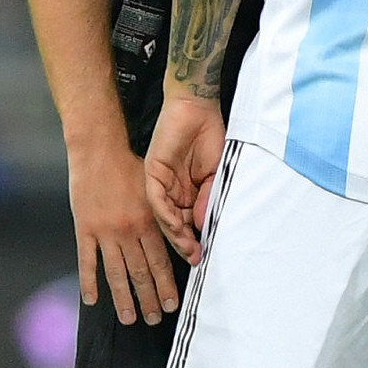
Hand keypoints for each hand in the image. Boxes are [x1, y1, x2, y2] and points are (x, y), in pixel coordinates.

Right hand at [68, 134, 178, 326]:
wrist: (98, 152)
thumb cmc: (129, 167)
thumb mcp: (154, 189)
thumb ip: (163, 215)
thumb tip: (180, 238)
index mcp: (148, 222)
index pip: (161, 262)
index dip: (167, 285)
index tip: (172, 304)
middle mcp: (128, 231)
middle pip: (140, 273)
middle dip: (149, 299)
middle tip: (155, 318)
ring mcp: (105, 232)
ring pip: (116, 273)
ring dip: (124, 298)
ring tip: (129, 318)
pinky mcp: (85, 229)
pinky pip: (87, 261)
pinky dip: (89, 282)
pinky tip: (92, 300)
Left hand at [143, 94, 227, 262]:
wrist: (198, 109)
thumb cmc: (210, 137)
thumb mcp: (214, 174)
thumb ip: (207, 198)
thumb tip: (202, 223)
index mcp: (187, 193)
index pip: (187, 224)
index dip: (193, 241)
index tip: (202, 256)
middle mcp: (173, 192)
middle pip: (173, 225)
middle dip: (184, 243)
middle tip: (195, 258)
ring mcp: (162, 183)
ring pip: (163, 216)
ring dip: (175, 234)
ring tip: (188, 248)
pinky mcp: (153, 172)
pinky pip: (156, 199)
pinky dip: (165, 214)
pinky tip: (175, 226)